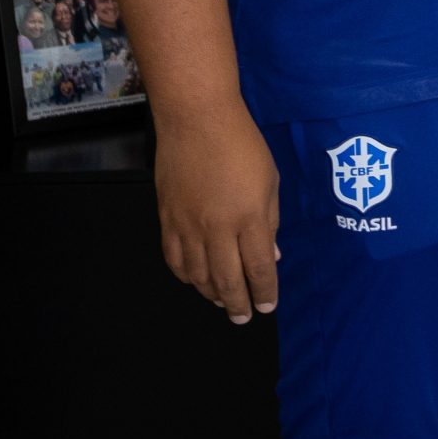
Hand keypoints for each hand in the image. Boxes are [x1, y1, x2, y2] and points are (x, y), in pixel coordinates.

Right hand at [154, 106, 280, 324]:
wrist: (196, 121)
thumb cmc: (243, 145)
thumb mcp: (270, 181)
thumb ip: (270, 222)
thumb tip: (271, 255)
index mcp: (249, 218)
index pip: (258, 267)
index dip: (264, 291)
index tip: (268, 306)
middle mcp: (217, 228)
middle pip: (227, 279)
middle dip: (238, 303)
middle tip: (244, 317)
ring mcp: (187, 226)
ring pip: (197, 275)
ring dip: (211, 294)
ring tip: (223, 302)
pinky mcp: (166, 219)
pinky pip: (174, 259)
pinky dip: (186, 276)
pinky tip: (195, 281)